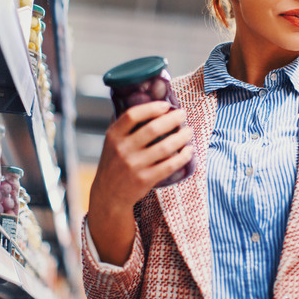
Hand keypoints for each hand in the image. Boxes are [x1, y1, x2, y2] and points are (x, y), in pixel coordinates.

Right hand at [87, 101, 192, 264]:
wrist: (108, 195)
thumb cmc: (115, 163)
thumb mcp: (112, 142)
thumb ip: (126, 126)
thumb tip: (150, 103)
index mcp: (113, 136)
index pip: (132, 115)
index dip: (152, 108)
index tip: (166, 105)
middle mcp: (122, 149)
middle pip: (153, 129)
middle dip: (172, 119)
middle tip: (183, 114)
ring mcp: (134, 165)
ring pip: (165, 147)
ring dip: (181, 137)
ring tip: (189, 131)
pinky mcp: (145, 179)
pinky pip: (169, 165)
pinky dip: (183, 156)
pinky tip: (189, 150)